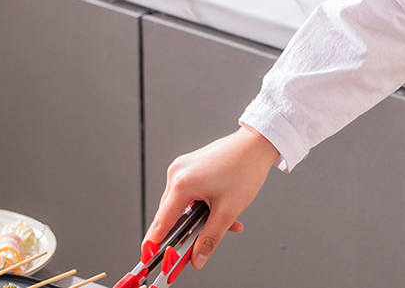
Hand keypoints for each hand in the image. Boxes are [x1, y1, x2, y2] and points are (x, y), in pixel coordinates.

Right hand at [143, 125, 278, 269]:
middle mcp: (177, 173)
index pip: (161, 222)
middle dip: (186, 233)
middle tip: (196, 250)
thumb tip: (198, 258)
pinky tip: (223, 211)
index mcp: (181, 183)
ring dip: (200, 219)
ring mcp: (183, 168)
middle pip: (172, 214)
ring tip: (226, 224)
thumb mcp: (227, 211)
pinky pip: (191, 193)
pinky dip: (204, 206)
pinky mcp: (191, 167)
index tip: (148, 258)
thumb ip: (210, 238)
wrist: (255, 145)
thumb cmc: (243, 170)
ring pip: (184, 204)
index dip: (154, 243)